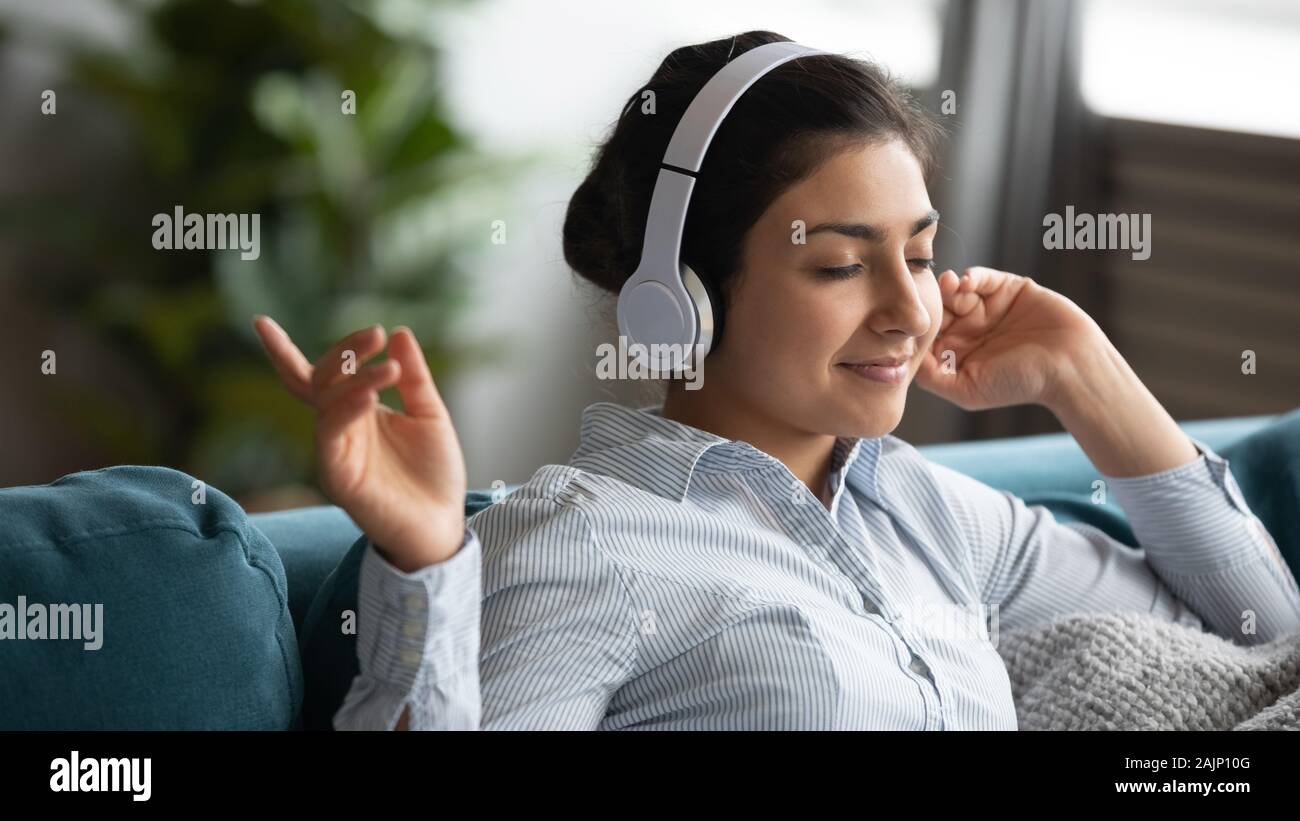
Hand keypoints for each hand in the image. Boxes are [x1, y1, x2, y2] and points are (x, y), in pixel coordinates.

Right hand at [252, 315, 466, 571]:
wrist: (443, 524)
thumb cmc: (434, 473)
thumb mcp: (430, 414)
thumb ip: (413, 377)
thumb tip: (398, 332)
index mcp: (356, 413)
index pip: (313, 377)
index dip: (282, 351)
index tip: (260, 321)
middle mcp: (340, 430)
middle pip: (318, 381)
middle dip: (342, 352)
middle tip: (374, 334)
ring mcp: (336, 453)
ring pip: (326, 404)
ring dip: (355, 379)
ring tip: (390, 369)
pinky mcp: (339, 477)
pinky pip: (332, 435)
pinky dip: (348, 409)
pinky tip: (371, 396)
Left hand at [915, 266, 1105, 410]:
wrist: (1069, 364)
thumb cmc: (1020, 383)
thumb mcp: (967, 390)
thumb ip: (933, 377)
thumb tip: (905, 360)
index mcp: (958, 353)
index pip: (928, 335)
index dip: (918, 327)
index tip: (910, 320)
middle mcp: (970, 330)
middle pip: (939, 310)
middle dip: (932, 302)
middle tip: (927, 296)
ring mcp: (989, 308)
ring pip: (956, 292)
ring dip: (948, 287)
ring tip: (949, 287)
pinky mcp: (1008, 289)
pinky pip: (981, 277)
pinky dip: (971, 276)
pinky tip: (965, 282)